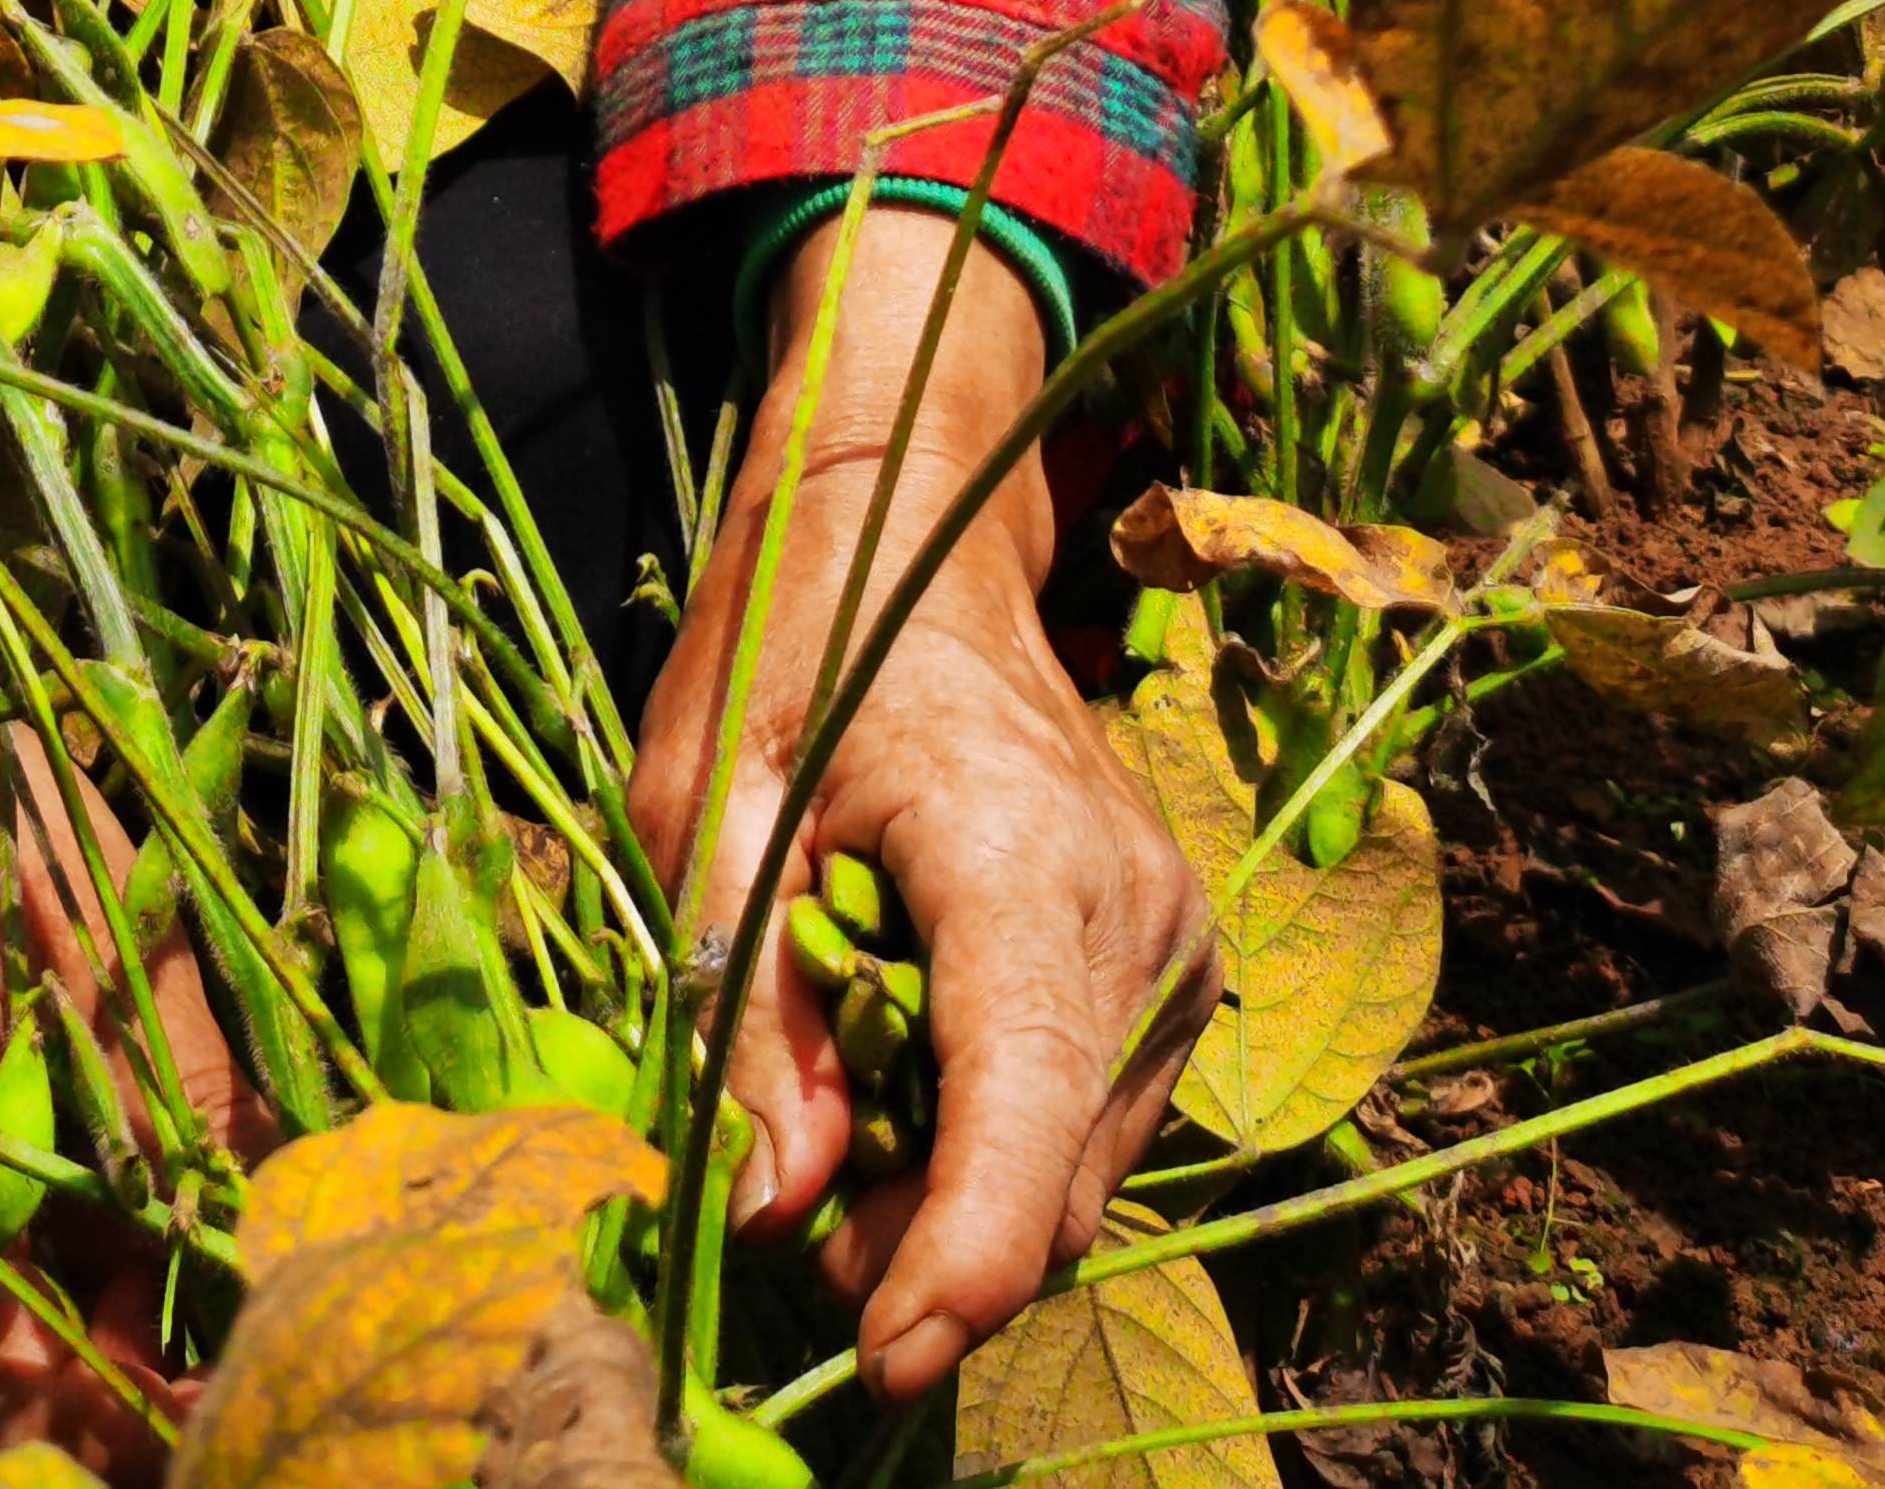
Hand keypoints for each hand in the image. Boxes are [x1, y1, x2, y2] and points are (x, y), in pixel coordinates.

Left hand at [625, 213, 1217, 1400]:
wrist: (926, 529)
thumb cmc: (799, 643)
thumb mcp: (707, 809)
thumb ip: (747, 1008)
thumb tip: (784, 1205)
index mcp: (1015, 849)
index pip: (1023, 1103)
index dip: (960, 1258)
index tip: (882, 1354)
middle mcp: (1136, 906)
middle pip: (1050, 1175)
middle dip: (923, 1241)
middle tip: (787, 1198)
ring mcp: (1177, 938)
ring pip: (1076, 1168)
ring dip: (952, 1198)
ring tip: (834, 1106)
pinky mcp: (1177, 966)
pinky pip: (1089, 1117)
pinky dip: (995, 1140)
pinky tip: (909, 1065)